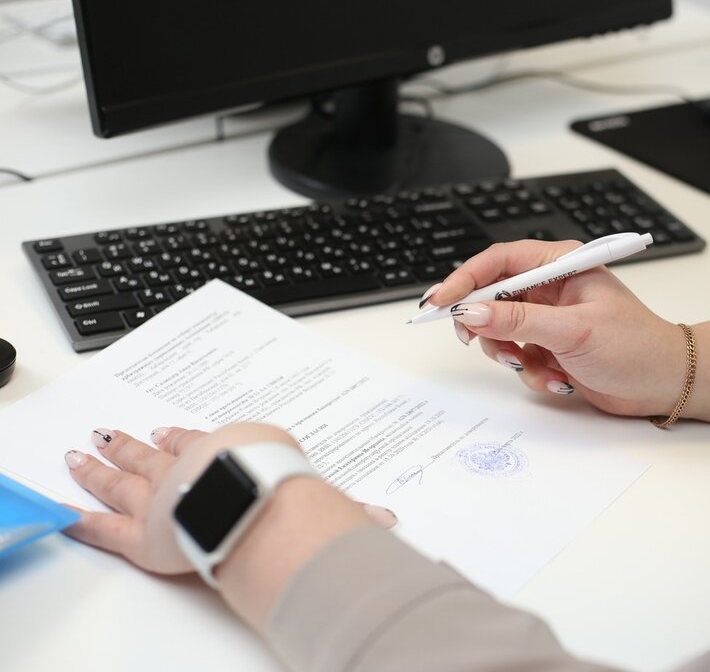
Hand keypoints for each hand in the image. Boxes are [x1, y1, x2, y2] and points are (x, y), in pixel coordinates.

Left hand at [63, 423, 395, 574]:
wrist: (254, 502)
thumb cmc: (281, 488)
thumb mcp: (319, 493)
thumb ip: (348, 508)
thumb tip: (386, 520)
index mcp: (224, 453)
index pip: (197, 445)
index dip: (182, 440)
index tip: (170, 433)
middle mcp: (187, 470)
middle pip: (152, 455)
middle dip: (133, 445)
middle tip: (112, 433)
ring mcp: (160, 499)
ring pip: (120, 481)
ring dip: (100, 467)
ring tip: (81, 453)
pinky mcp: (141, 534)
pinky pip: (103, 528)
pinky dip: (82, 519)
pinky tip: (66, 512)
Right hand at [422, 239, 689, 416]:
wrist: (665, 384)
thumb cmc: (637, 346)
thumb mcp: (573, 330)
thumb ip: (519, 320)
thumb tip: (474, 310)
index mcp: (561, 265)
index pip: (499, 261)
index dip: (465, 279)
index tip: (441, 301)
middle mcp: (551, 288)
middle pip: (491, 296)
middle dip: (485, 324)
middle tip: (474, 340)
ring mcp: (549, 319)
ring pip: (499, 331)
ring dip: (510, 354)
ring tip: (532, 366)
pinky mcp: (550, 348)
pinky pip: (518, 357)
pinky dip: (531, 373)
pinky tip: (558, 380)